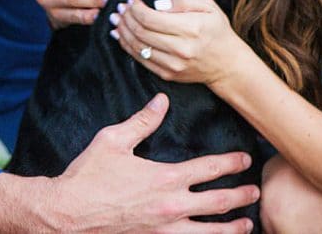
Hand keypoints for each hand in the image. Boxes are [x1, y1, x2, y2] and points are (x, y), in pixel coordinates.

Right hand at [0, 94, 257, 232]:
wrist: (66, 215)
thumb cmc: (87, 176)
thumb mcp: (113, 141)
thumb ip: (141, 121)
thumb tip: (161, 101)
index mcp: (165, 177)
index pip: (209, 168)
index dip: (231, 162)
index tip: (245, 158)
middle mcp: (171, 206)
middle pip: (218, 202)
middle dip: (241, 196)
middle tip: (255, 191)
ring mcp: (164, 230)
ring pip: (209, 233)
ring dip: (232, 228)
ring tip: (247, 225)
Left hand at [110, 0, 248, 87]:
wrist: (227, 64)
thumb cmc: (217, 31)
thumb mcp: (208, 6)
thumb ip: (183, 0)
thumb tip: (157, 5)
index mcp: (190, 28)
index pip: (151, 18)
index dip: (135, 9)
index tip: (130, 1)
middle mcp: (180, 48)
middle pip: (141, 32)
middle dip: (126, 18)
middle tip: (119, 9)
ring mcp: (173, 64)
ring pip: (138, 47)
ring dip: (123, 32)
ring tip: (117, 20)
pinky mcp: (168, 74)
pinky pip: (141, 60)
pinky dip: (127, 47)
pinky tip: (121, 36)